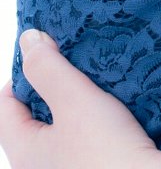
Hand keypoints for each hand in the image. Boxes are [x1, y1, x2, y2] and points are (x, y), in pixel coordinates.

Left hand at [0, 30, 160, 168]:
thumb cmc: (107, 152)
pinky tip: (111, 112)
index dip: (22, 74)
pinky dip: (92, 122)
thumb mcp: (74, 99)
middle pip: (33, 117)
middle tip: (74, 65)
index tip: (48, 54)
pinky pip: (83, 140)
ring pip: (61, 128)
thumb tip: (28, 41)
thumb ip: (48, 69)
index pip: (6, 106)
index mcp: (24, 153)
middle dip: (52, 86)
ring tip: (96, 85)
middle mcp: (39, 167)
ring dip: (76, 105)